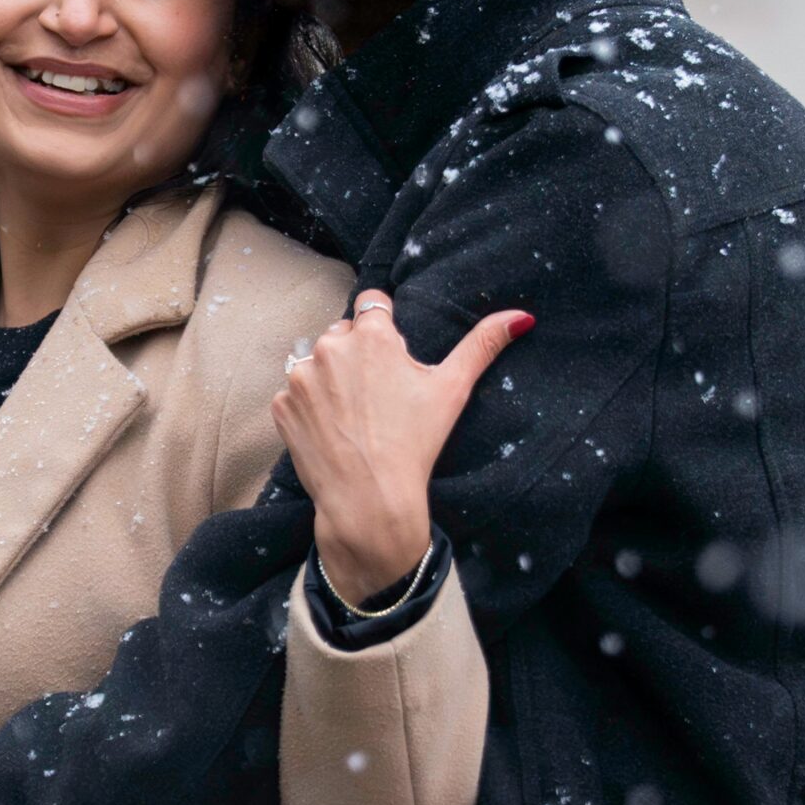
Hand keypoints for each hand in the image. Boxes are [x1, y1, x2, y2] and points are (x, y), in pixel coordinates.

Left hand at [272, 290, 533, 602]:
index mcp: (371, 335)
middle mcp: (329, 346)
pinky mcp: (283, 405)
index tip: (390, 356)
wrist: (369, 500)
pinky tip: (333, 430)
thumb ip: (482, 345)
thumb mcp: (452, 390)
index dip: (383, 329)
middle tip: (378, 397)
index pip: (372, 304)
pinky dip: (310, 409)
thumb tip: (521, 317)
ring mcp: (300, 376)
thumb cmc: (415, 444)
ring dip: (331, 380)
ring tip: (355, 417)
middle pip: (343, 334)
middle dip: (357, 356)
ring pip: (317, 363)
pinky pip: (296, 396)